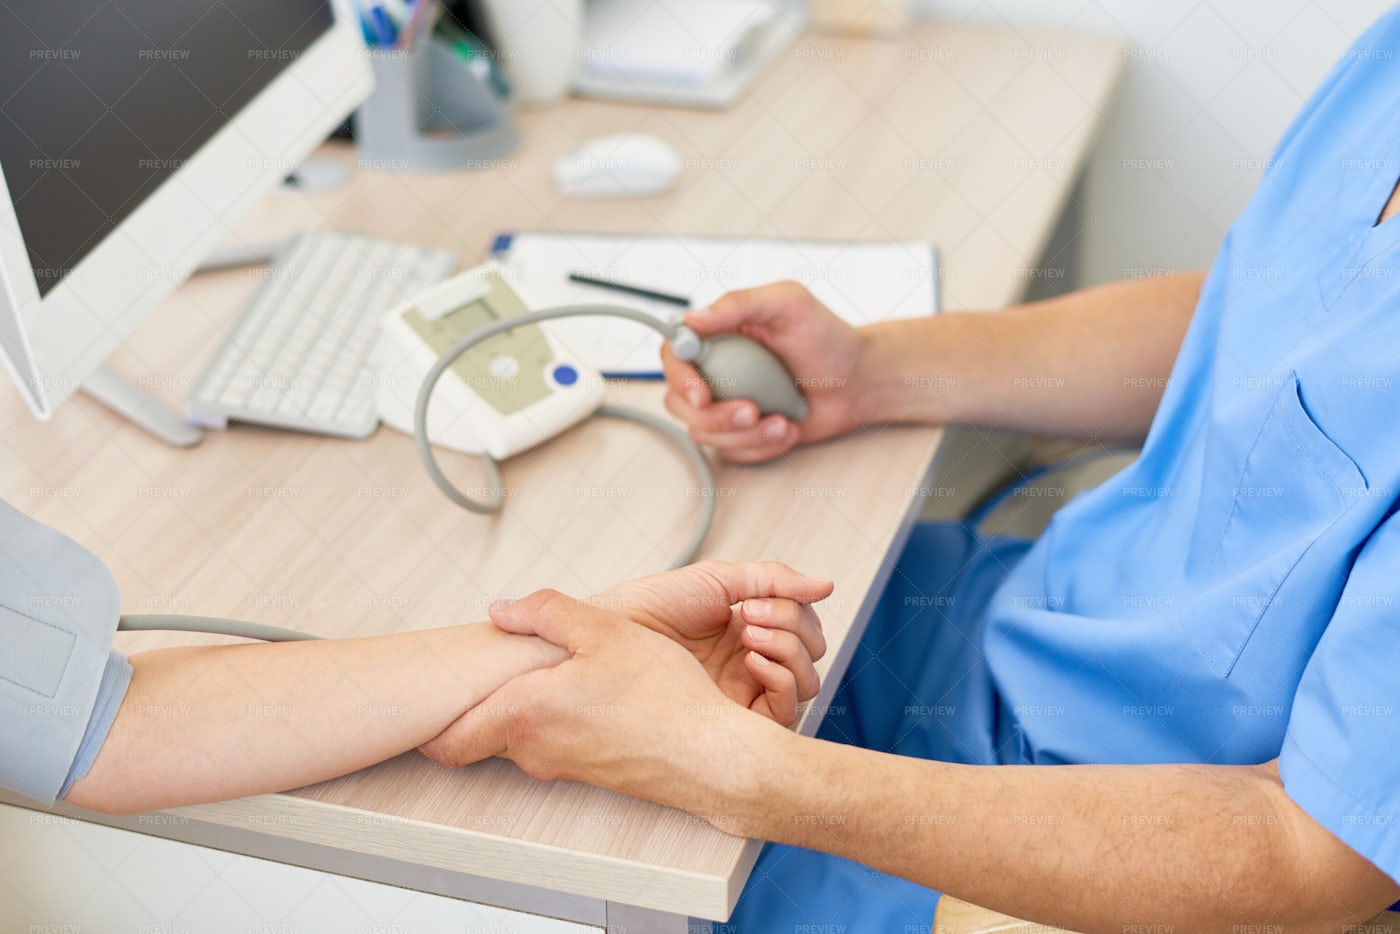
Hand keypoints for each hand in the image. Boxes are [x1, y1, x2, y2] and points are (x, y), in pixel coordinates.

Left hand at [418, 590, 789, 819]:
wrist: (713, 758)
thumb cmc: (664, 700)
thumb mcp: (603, 631)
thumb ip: (545, 611)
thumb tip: (502, 609)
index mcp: (524, 715)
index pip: (445, 741)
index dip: (426, 720)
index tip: (421, 695)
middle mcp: (535, 750)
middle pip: (479, 734)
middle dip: (476, 703)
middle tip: (481, 667)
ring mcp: (565, 766)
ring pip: (521, 735)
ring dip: (523, 707)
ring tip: (548, 669)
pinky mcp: (594, 771)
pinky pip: (555, 741)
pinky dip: (556, 717)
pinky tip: (589, 690)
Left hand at [590, 560, 830, 724]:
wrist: (603, 641)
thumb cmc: (645, 610)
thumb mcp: (712, 582)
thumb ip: (770, 578)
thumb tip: (825, 584)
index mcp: (746, 628)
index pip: (801, 622)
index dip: (793, 606)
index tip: (756, 597)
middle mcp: (750, 663)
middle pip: (811, 651)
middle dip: (792, 625)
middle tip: (752, 614)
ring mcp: (745, 694)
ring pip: (806, 680)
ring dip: (788, 649)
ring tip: (749, 636)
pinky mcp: (735, 723)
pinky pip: (786, 709)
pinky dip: (780, 679)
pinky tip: (750, 661)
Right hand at [661, 281, 870, 462]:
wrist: (858, 380)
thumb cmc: (828, 337)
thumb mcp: (788, 302)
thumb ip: (738, 303)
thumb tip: (693, 319)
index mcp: (719, 336)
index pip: (674, 354)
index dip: (678, 377)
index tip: (701, 395)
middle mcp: (717, 371)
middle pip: (680, 403)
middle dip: (715, 416)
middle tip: (752, 411)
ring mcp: (728, 403)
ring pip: (705, 432)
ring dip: (745, 434)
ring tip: (782, 421)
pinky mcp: (744, 432)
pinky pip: (732, 451)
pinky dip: (761, 447)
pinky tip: (787, 429)